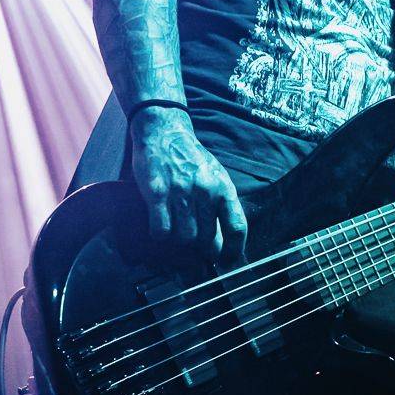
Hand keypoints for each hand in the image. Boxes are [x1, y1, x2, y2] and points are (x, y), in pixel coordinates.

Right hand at [130, 106, 248, 262]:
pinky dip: (160, 234)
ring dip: (179, 239)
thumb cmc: (192, 159)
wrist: (164, 132)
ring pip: (185, 238)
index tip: (227, 261)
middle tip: (192, 241)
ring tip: (175, 226)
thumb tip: (224, 242)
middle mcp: (205, 191)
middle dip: (200, 247)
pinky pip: (161, 230)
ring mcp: (181, 192)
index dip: (233, 251)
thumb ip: (221, 206)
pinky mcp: (157, 193)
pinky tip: (159, 224)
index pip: (237, 228)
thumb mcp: (215, 177)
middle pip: (207, 239)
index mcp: (223, 188)